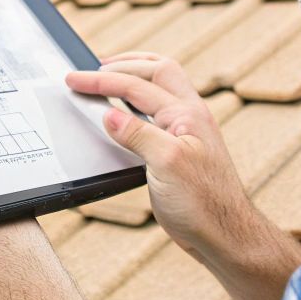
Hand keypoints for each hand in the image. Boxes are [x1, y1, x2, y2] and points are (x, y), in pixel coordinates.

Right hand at [63, 53, 251, 260]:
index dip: (102, 81)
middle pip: (157, 71)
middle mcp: (190, 116)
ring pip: (162, 87)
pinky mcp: (183, 149)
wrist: (225, 235)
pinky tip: (129, 112)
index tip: (74, 80)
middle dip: (124, 64)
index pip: (136, 86)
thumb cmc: (203, 205)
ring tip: (111, 75)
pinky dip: (140, 101)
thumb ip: (138, 134)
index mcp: (187, 114)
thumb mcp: (166, 166)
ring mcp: (188, 131)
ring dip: (136, 76)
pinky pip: (160, 111)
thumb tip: (109, 114)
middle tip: (94, 68)